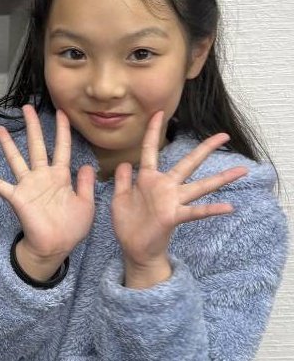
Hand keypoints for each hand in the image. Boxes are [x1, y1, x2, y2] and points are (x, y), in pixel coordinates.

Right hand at [0, 105, 94, 278]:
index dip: (62, 131)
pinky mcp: (17, 198)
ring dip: (8, 145)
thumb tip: (87, 165)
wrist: (56, 247)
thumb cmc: (71, 228)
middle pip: (37, 146)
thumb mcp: (86, 204)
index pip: (62, 148)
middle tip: (27, 108)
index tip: (62, 113)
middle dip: (33, 127)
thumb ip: (86, 184)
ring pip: (16, 160)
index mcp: (60, 177)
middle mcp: (42, 177)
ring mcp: (28, 186)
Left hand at [112, 111, 245, 286]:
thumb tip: (124, 162)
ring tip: (242, 170)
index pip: (149, 151)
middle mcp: (164, 187)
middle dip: (204, 149)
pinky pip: (196, 211)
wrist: (133, 248)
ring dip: (220, 178)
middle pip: (187, 163)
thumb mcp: (118, 197)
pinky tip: (229, 207)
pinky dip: (212, 209)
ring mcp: (171, 201)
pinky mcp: (173, 216)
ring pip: (199, 185)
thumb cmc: (127, 223)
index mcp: (147, 179)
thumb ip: (121, 179)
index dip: (152, 132)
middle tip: (224, 135)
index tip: (157, 113)